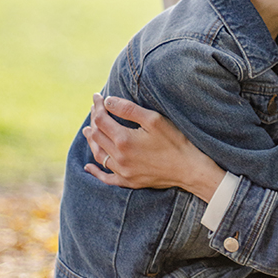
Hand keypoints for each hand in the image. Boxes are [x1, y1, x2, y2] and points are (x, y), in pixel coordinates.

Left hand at [83, 94, 223, 200]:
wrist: (189, 169)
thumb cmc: (174, 142)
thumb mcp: (154, 120)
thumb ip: (128, 109)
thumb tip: (107, 101)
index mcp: (124, 140)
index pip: (101, 119)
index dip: (97, 106)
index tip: (97, 96)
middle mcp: (119, 157)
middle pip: (97, 136)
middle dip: (94, 120)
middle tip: (95, 109)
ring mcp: (123, 172)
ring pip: (99, 155)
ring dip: (92, 141)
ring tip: (88, 130)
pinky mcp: (129, 181)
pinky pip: (106, 178)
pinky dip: (95, 172)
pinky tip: (89, 167)